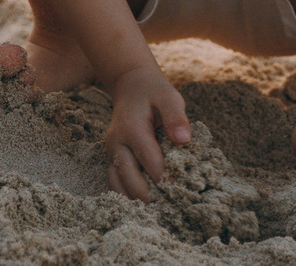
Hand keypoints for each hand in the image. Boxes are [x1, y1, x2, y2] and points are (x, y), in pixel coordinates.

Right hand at [103, 62, 191, 198]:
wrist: (130, 85)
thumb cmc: (154, 93)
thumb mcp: (168, 96)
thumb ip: (176, 117)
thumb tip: (183, 141)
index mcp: (132, 129)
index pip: (151, 164)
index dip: (168, 180)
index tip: (184, 191)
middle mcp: (116, 143)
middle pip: (130, 181)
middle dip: (151, 197)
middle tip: (172, 208)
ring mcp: (111, 152)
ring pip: (118, 187)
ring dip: (137, 200)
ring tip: (159, 209)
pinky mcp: (111, 159)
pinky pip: (115, 184)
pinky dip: (129, 196)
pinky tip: (147, 203)